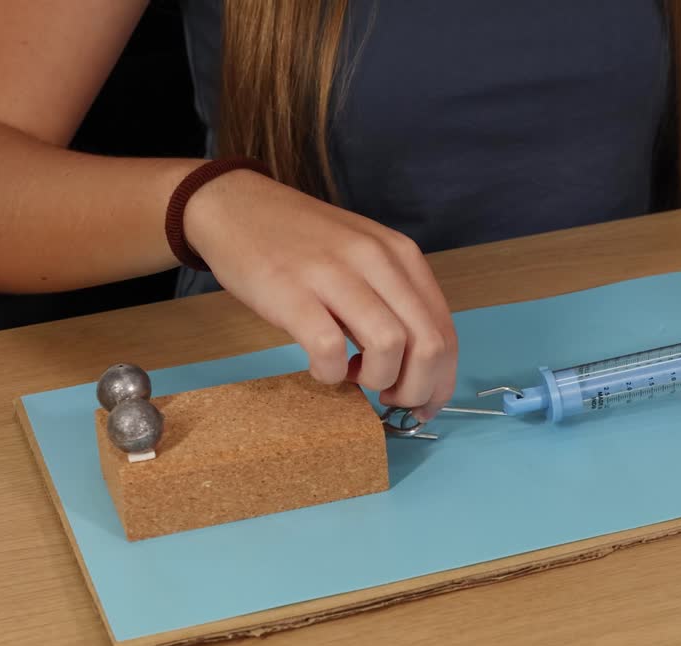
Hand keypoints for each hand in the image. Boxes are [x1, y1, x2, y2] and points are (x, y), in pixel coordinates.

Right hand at [184, 169, 457, 418]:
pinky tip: (321, 367)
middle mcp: (377, 260)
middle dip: (417, 389)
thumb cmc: (304, 242)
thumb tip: (420, 366)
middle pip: (428, 345)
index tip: (424, 405)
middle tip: (391, 399)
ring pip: (388, 347)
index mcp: (402, 256)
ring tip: (353, 375)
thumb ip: (396, 300)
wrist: (235, 206)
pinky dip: (331, 373)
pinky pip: (329, 350)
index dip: (441, 381)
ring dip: (376, 380)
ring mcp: (334, 274)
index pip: (445, 331)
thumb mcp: (366, 257)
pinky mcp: (290, 292)